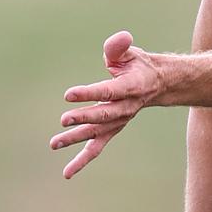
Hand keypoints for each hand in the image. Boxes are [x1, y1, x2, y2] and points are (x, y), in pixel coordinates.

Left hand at [52, 30, 161, 178]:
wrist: (157, 85)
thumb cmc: (138, 66)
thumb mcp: (131, 53)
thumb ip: (119, 47)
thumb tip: (121, 38)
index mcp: (131, 87)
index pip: (108, 92)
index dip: (89, 94)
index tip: (68, 95)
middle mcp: (126, 107)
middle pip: (104, 115)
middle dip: (84, 118)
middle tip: (63, 119)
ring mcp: (119, 121)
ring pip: (97, 133)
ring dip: (77, 138)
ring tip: (54, 143)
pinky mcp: (111, 129)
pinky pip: (97, 147)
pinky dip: (82, 160)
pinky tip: (67, 173)